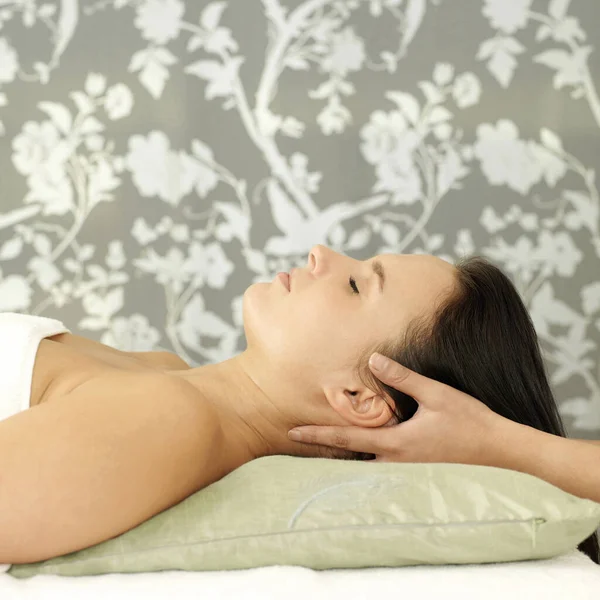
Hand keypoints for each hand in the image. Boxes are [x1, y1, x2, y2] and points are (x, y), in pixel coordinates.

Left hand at [288, 353, 512, 464]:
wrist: (500, 452)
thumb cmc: (470, 422)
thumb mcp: (436, 394)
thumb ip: (403, 378)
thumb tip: (373, 361)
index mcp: (396, 443)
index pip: (347, 440)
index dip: (318, 434)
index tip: (292, 433)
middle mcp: (396, 462)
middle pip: (349, 458)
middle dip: (321, 451)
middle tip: (294, 443)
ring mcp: (406, 470)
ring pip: (364, 464)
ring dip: (340, 456)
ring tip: (317, 447)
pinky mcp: (416, 471)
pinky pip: (381, 465)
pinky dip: (362, 458)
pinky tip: (358, 451)